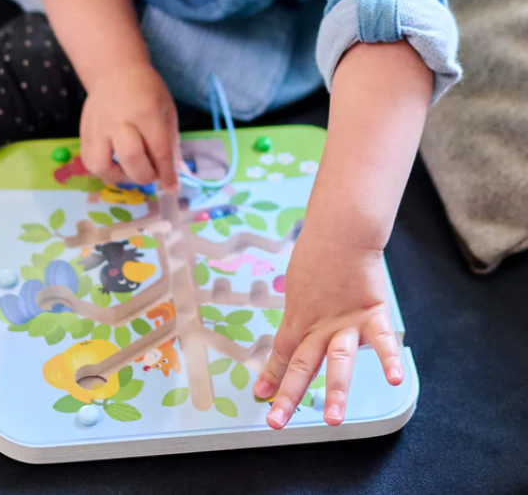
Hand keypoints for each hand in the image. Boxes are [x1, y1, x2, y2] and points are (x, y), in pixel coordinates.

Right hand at [79, 64, 180, 191]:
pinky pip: (89, 162)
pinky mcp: (83, 133)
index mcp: (146, 112)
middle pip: (130, 158)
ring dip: (118, 176)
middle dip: (145, 175)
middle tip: (151, 172)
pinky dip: (103, 170)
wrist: (114, 70)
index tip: (172, 187)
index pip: (158, 149)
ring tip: (128, 169)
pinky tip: (115, 163)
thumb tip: (178, 174)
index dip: (167, 173)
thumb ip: (171, 143)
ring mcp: (97, 127)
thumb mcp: (166, 110)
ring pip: (101, 165)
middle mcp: (118, 120)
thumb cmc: (146, 90)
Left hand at [253, 230, 403, 427]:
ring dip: (335, 391)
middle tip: (276, 421)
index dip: (271, 376)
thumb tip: (302, 323)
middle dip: (289, 395)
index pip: (282, 353)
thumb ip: (303, 310)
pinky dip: (389, 359)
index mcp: (300, 317)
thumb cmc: (318, 254)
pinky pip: (382, 341)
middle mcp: (321, 326)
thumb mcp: (299, 285)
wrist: (340, 232)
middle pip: (302, 365)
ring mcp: (347, 323)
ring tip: (333, 418)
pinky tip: (393, 379)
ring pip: (339, 362)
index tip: (260, 396)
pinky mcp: (372, 314)